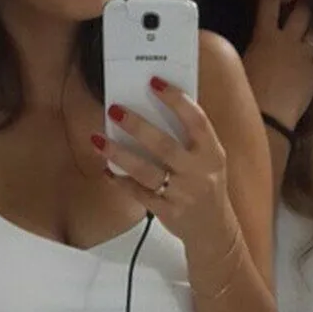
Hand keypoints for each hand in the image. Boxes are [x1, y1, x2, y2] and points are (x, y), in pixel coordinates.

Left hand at [95, 77, 230, 245]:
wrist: (213, 229)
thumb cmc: (206, 185)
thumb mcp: (209, 160)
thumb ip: (189, 139)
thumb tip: (152, 109)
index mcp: (212, 153)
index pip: (196, 121)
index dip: (176, 100)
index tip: (154, 82)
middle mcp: (199, 172)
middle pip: (164, 146)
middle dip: (137, 126)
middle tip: (114, 110)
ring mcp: (183, 194)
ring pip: (146, 171)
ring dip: (119, 154)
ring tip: (98, 140)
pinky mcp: (167, 211)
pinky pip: (138, 193)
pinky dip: (121, 180)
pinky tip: (107, 169)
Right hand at [243, 0, 312, 130]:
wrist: (269, 122)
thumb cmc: (246, 96)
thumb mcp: (238, 68)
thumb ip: (244, 49)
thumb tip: (235, 44)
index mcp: (265, 37)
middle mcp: (289, 40)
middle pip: (302, 12)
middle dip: (302, 8)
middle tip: (299, 8)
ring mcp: (306, 56)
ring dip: (310, 33)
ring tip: (305, 41)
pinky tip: (311, 66)